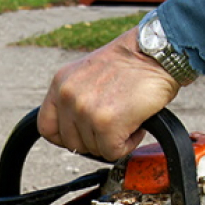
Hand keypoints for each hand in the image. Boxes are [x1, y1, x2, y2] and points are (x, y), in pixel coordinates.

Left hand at [37, 28, 180, 161]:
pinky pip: (112, 152)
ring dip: (114, 139)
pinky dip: (128, 144)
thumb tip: (72, 129)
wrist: (158, 52)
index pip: (46, 127)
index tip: (81, 135)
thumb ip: (74, 98)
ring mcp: (86, 110)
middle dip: (94, 139)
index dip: (64, 137)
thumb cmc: (131, 63)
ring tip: (127, 116)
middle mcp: (68, 96)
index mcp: (60, 83)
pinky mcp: (106, 124)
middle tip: (114, 122)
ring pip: (93, 149)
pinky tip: (135, 124)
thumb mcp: (87, 74)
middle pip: (71, 143)